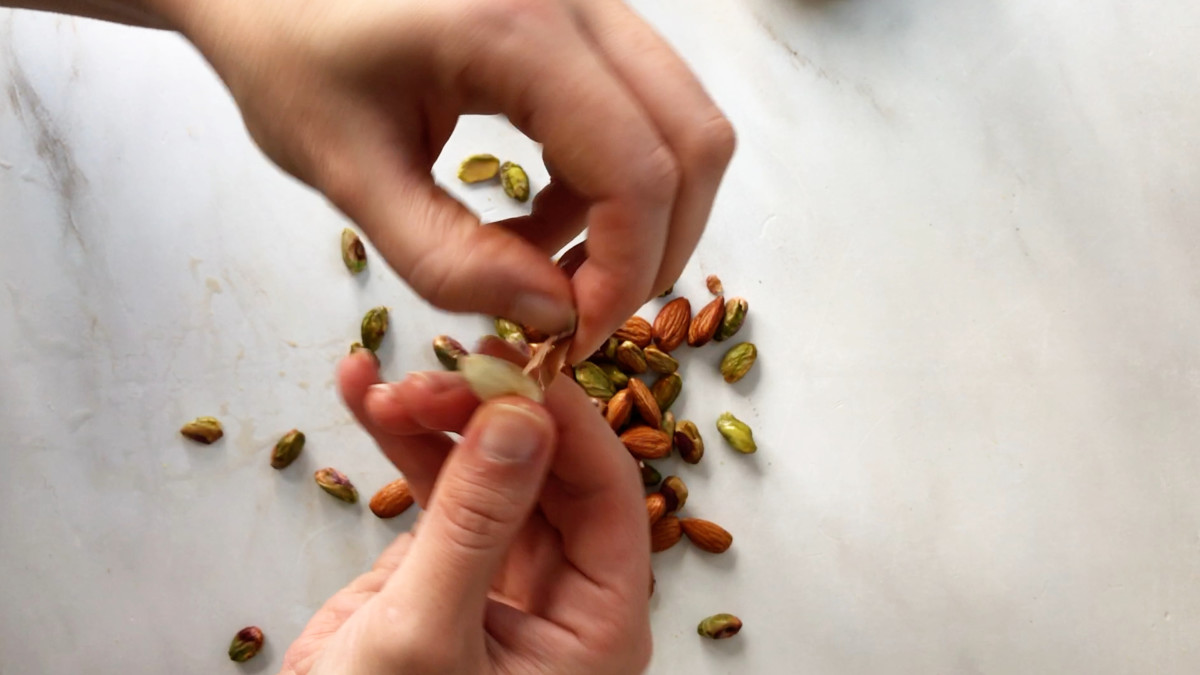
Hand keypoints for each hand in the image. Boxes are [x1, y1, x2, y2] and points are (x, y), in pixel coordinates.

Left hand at [169, 0, 734, 358]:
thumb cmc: (291, 59)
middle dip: (655, 250)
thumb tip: (553, 314)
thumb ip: (448, 260)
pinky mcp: (588, 22)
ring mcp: (593, 1)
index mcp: (513, 26)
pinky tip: (543, 216)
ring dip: (641, 217)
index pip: (637, 169)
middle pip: (694, 142)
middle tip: (579, 312)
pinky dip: (617, 185)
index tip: (572, 337)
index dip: (625, 273)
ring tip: (545, 263)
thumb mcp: (352, 174)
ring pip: (684, 125)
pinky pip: (647, 112)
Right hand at [281, 342, 651, 673]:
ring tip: (383, 383)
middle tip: (434, 375)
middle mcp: (560, 589)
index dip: (564, 422)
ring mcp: (500, 568)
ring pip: (488, 464)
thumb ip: (475, 523)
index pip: (608, 492)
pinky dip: (399, 438)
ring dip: (437, 415)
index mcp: (597, 622)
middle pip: (547, 466)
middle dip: (490, 410)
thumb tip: (521, 417)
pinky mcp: (443, 561)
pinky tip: (361, 393)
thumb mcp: (430, 637)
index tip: (510, 366)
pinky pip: (435, 482)